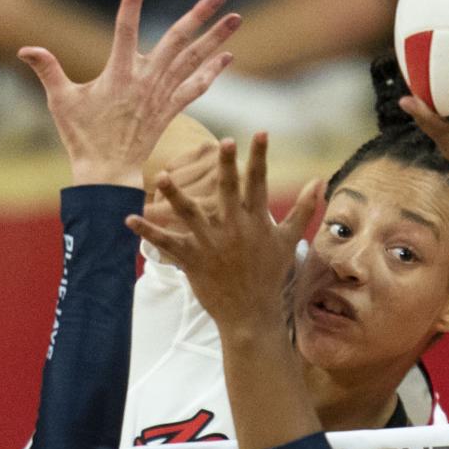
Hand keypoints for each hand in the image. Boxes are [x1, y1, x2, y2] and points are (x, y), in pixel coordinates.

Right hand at [18, 0, 240, 187]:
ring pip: (193, 60)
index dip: (132, 2)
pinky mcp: (169, 110)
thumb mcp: (60, 102)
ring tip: (236, 18)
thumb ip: (47, 70)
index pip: (125, 28)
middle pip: (177, 41)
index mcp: (118, 74)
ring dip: (215, 39)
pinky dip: (212, 72)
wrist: (107, 173)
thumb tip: (24, 49)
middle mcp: (145, 81)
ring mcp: (161, 96)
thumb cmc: (82, 137)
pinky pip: (196, 88)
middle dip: (199, 16)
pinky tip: (227, 57)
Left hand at [126, 133, 321, 335]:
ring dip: (176, 196)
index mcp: (256, 222)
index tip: (260, 133)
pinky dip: (148, 232)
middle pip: (228, 191)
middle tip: (223, 142)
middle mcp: (234, 229)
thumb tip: (319, 180)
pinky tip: (129, 219)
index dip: (260, 157)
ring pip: (191, 214)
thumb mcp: (289, 240)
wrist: (251, 315)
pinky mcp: (193, 260)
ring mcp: (212, 244)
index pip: (259, 183)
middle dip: (226, 166)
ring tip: (162, 177)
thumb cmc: (270, 275)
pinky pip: (166, 243)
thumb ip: (302, 208)